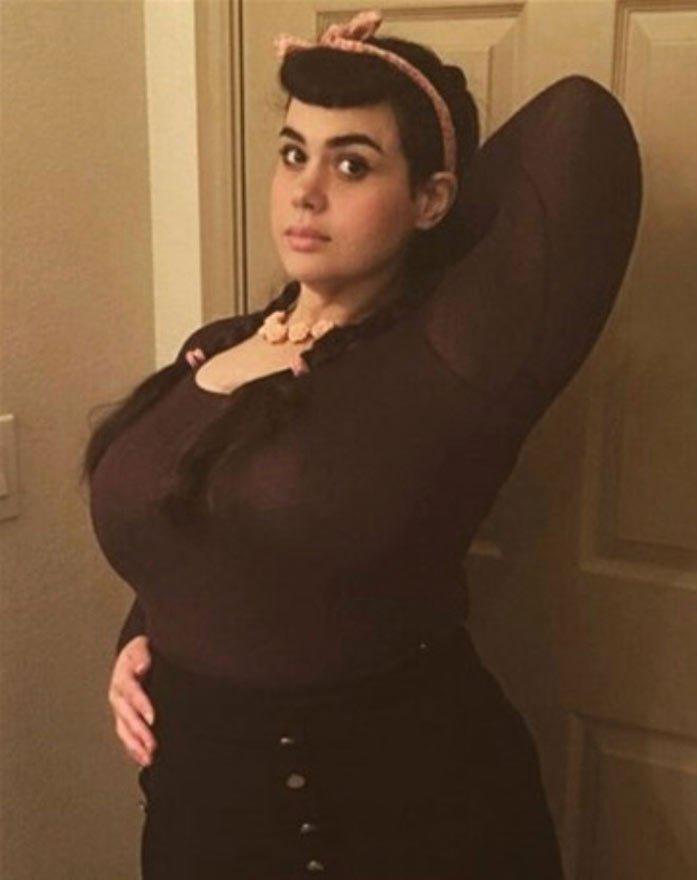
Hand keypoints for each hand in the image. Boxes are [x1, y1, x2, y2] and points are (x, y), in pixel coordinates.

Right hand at [108, 635, 156, 766]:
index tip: (152, 718)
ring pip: (124, 730)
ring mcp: (120, 709)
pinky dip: (134, 749)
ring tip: (148, 758)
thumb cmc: (140, 653)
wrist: (133, 656)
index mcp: (123, 678)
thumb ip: (142, 656)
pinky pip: (126, 735)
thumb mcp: (141, 648)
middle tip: (152, 746)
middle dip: (139, 733)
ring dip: (135, 745)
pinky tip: (142, 759)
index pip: (131, 692)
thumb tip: (141, 666)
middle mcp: (118, 696)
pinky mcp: (124, 717)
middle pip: (126, 716)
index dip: (141, 705)